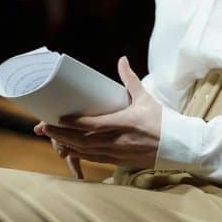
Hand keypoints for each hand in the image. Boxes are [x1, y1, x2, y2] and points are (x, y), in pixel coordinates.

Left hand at [33, 56, 162, 169]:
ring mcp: (119, 153)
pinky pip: (94, 159)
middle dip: (61, 134)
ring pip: (86, 152)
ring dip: (67, 145)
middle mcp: (120, 140)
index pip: (94, 124)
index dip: (73, 123)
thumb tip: (121, 59)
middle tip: (43, 127)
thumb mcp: (146, 98)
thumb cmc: (163, 121)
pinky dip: (80, 154)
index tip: (58, 117)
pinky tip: (69, 149)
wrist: (178, 146)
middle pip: (83, 140)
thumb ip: (130, 80)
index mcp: (126, 122)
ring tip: (51, 137)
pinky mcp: (120, 161)